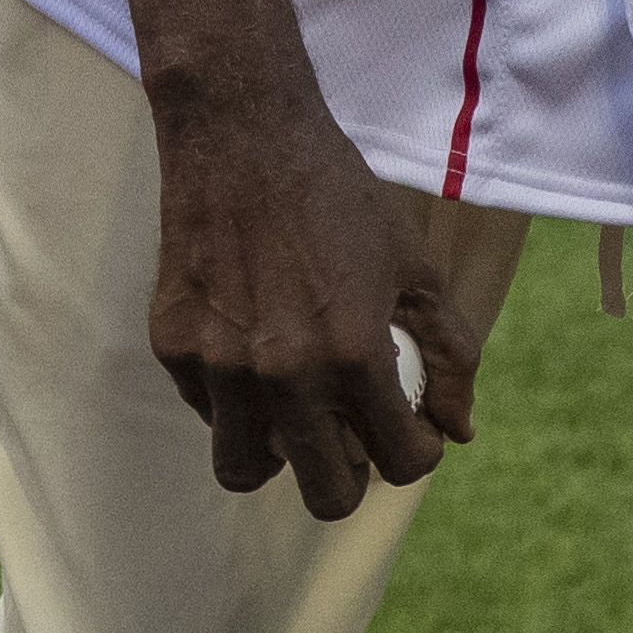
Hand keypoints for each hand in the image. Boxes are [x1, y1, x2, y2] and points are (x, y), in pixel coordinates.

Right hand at [147, 89, 476, 517]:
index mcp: (354, 355)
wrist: (243, 136)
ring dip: (279, 451)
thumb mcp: (416, 266)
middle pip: (326, 496)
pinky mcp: (173, 347)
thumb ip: (451, 353)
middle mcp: (285, 374)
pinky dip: (234, 399)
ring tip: (292, 406)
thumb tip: (459, 430)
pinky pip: (208, 411)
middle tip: (353, 433)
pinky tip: (252, 345)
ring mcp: (220, 366)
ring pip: (247, 469)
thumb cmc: (339, 197)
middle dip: (352, 475)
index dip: (418, 452)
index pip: (401, 464)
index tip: (410, 428)